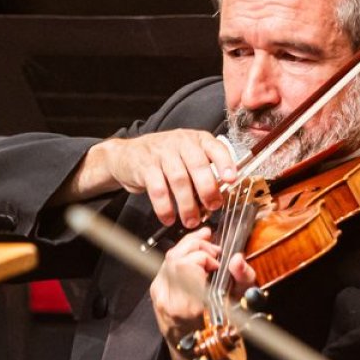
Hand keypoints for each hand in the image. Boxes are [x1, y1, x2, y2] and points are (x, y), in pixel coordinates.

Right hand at [97, 129, 235, 226]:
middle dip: (207, 189)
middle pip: (198, 165)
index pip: (216, 147)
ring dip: (187, 204)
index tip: (231, 179)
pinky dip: (165, 207)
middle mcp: (181, 142)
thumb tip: (218, 198)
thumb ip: (204, 172)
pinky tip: (169, 218)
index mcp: (198, 140)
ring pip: (179, 179)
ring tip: (191, 220)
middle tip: (212, 207)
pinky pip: (158, 189)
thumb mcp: (188, 157)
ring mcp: (162, 152)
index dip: (225, 163)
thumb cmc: (165, 158)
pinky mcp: (145, 166)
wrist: (128, 154)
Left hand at [150, 227, 257, 341]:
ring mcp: (158, 295)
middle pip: (175, 255)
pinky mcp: (155, 292)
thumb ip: (242, 279)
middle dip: (198, 245)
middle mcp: (168, 300)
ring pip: (169, 257)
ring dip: (189, 247)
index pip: (187, 264)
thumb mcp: (240, 306)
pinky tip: (195, 256)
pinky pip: (166, 264)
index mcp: (187, 306)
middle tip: (215, 250)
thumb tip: (236, 260)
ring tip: (207, 248)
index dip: (205, 256)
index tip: (218, 264)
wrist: (194, 353)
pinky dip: (182, 255)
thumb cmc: (218, 333)